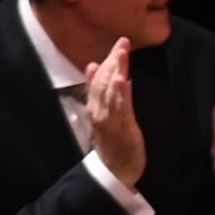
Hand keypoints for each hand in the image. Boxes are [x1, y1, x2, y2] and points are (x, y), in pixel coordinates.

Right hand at [81, 40, 145, 186]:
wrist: (113, 172)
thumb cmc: (112, 143)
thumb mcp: (103, 115)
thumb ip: (98, 92)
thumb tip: (92, 67)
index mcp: (96, 107)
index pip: (99, 79)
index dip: (108, 61)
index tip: (118, 43)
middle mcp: (99, 111)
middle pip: (103, 82)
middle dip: (113, 61)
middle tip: (122, 42)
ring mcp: (109, 119)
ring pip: (110, 91)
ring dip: (116, 71)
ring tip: (121, 54)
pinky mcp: (122, 129)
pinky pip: (120, 108)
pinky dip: (119, 93)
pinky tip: (122, 80)